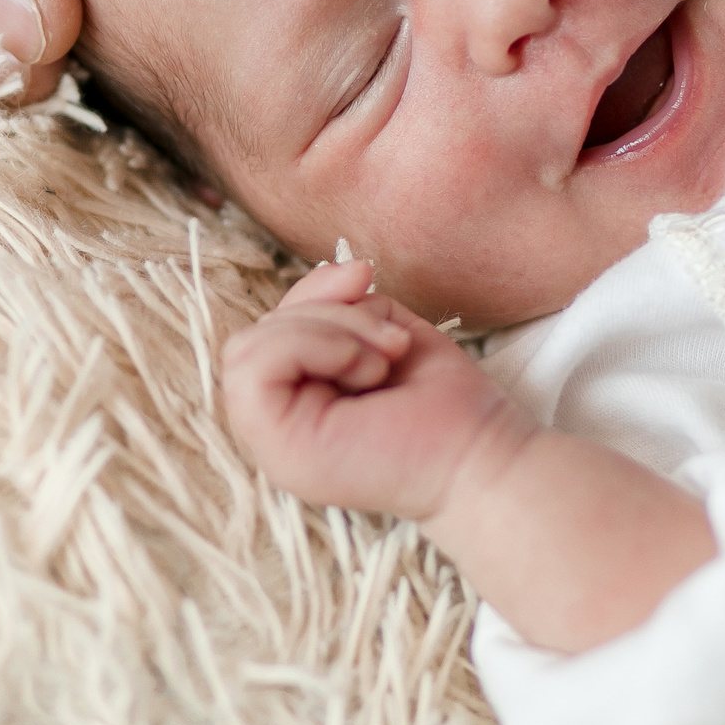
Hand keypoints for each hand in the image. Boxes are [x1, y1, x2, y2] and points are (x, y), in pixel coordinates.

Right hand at [221, 260, 531, 521]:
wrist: (477, 457)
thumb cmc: (438, 403)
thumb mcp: (379, 329)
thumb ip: (343, 302)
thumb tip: (351, 267)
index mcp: (292, 400)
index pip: (265, 330)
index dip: (312, 295)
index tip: (369, 286)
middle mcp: (274, 425)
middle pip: (255, 334)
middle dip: (325, 313)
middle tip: (389, 344)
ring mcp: (270, 443)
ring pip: (248, 348)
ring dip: (325, 330)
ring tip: (380, 361)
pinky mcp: (278, 450)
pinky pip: (256, 369)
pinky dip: (312, 346)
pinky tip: (366, 369)